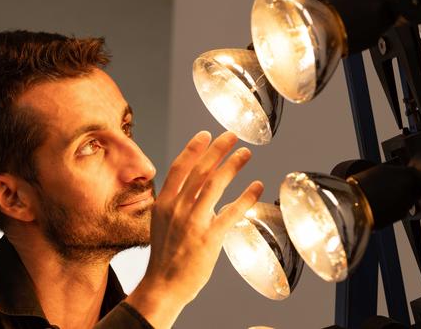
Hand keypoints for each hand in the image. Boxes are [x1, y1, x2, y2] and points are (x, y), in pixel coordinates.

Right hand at [125, 131, 263, 327]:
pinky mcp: (209, 238)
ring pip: (215, 185)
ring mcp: (193, 222)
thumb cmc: (165, 256)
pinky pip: (231, 212)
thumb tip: (196, 189)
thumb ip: (177, 204)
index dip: (194, 148)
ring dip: (233, 165)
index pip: (179, 167)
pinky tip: (257, 186)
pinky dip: (246, 197)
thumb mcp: (162, 223)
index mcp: (164, 203)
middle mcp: (177, 208)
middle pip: (200, 170)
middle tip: (232, 135)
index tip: (206, 134)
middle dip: (217, 149)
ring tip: (246, 153)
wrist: (163, 285)